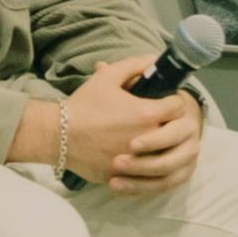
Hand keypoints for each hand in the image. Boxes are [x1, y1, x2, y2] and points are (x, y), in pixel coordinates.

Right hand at [63, 58, 199, 193]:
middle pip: (178, 134)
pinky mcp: (131, 177)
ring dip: (165, 148)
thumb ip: (133, 66)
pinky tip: (143, 159)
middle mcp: (149, 138)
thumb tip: (153, 59)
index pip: (178, 108)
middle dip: (173, 126)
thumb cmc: (84, 104)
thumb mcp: (106, 78)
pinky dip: (151, 168)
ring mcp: (141, 161)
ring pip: (168, 157)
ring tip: (155, 141)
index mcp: (147, 113)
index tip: (166, 102)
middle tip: (163, 121)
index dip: (173, 102)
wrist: (59, 134)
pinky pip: (152, 175)